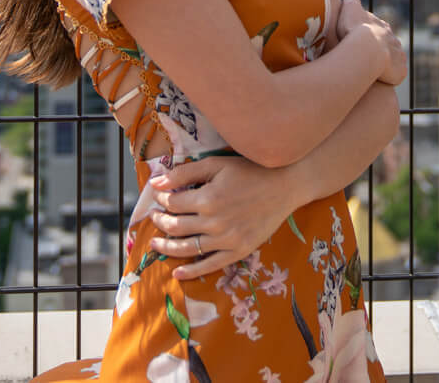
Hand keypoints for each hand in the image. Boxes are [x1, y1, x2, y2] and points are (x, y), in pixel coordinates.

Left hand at [145, 156, 304, 279]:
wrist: (285, 186)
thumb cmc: (250, 171)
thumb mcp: (216, 164)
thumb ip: (184, 172)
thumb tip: (156, 182)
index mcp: (207, 199)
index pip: (173, 203)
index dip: (161, 200)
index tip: (158, 197)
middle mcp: (214, 222)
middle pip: (176, 227)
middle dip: (160, 222)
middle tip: (154, 217)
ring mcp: (226, 240)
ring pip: (188, 248)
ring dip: (167, 247)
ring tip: (155, 243)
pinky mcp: (239, 251)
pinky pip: (211, 265)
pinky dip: (192, 271)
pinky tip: (178, 273)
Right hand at [338, 0, 406, 85]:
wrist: (367, 50)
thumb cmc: (355, 30)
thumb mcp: (350, 10)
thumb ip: (351, 2)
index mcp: (382, 26)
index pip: (378, 29)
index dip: (369, 34)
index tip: (361, 39)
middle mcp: (394, 40)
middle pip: (388, 44)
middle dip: (381, 49)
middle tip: (368, 56)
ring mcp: (398, 56)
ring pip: (394, 59)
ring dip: (386, 63)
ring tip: (374, 70)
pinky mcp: (400, 71)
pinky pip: (397, 74)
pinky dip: (390, 76)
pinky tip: (381, 80)